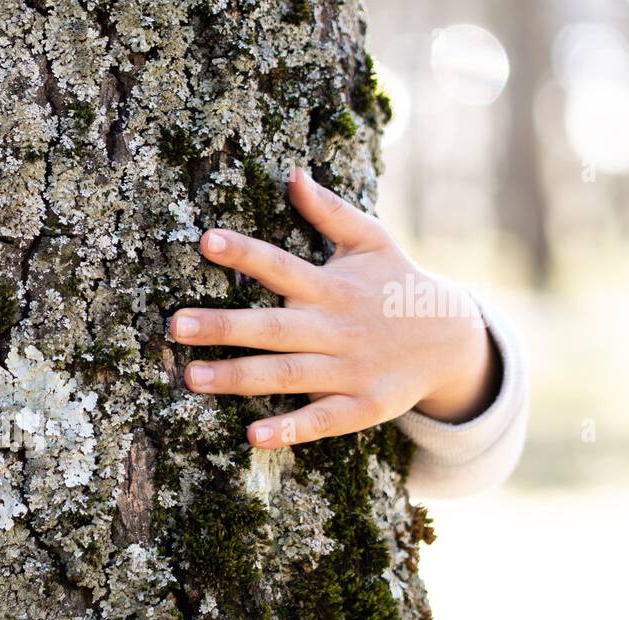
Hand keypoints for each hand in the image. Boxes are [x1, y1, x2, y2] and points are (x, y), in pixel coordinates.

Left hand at [169, 167, 499, 447]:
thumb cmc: (396, 284)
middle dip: (224, 326)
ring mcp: (349, 370)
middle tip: (175, 325)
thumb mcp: (372, 241)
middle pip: (274, 327)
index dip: (246, 253)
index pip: (282, 265)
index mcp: (333, 286)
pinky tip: (253, 436)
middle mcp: (337, 328)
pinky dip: (290, 429)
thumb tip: (294, 174)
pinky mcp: (362, 406)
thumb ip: (331, 212)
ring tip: (192, 377)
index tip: (206, 240)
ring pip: (287, 374)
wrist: (454, 340)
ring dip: (240, 377)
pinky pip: (322, 419)